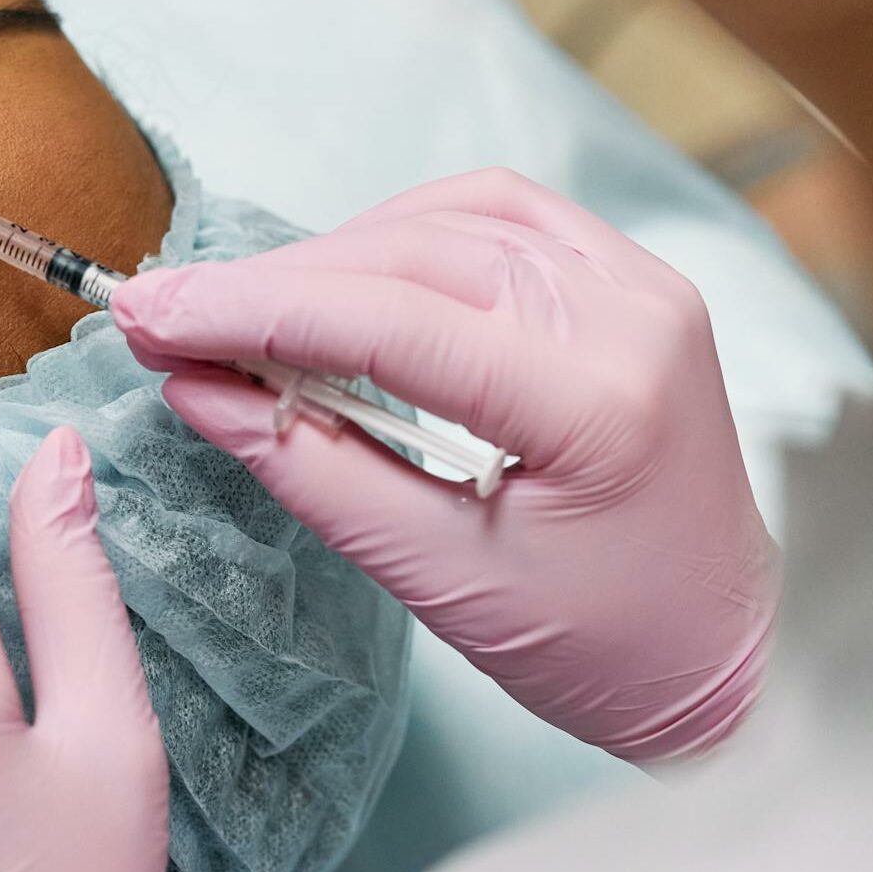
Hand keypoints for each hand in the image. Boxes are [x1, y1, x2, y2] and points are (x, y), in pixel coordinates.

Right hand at [112, 170, 779, 763]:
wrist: (725, 654)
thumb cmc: (595, 647)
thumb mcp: (439, 578)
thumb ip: (311, 470)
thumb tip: (193, 388)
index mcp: (597, 404)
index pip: (389, 322)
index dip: (252, 311)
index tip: (147, 315)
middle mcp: (630, 316)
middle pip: (412, 256)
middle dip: (273, 282)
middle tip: (165, 314)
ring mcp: (641, 286)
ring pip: (449, 219)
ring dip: (332, 254)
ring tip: (242, 309)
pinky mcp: (631, 281)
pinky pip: (497, 217)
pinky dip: (404, 234)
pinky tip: (344, 275)